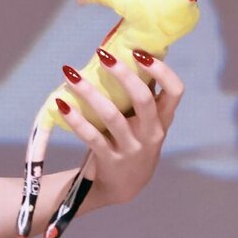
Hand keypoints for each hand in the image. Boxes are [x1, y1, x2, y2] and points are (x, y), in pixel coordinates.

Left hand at [52, 50, 183, 207]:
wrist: (123, 186)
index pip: (175, 91)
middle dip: (123, 74)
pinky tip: (62, 104)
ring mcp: (131, 149)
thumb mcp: (145, 122)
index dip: (162, 70)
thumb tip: (130, 51)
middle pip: (143, 100)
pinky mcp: (110, 161)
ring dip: (89, 92)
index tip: (140, 52)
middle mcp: (151, 134)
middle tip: (102, 54)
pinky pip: (91, 137)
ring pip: (112, 116)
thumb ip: (141, 95)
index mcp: (163, 120)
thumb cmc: (133, 141)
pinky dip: (75, 119)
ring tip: (70, 74)